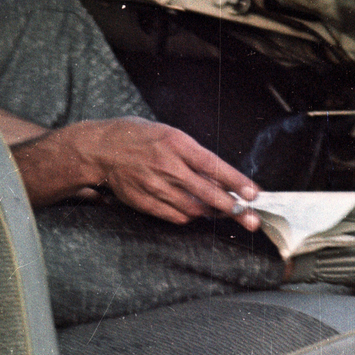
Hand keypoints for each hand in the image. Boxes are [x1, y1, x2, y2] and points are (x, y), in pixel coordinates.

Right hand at [80, 119, 259, 227]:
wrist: (101, 149)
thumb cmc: (139, 138)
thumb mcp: (169, 135)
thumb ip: (194, 155)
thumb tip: (221, 177)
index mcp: (176, 143)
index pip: (214, 165)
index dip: (236, 182)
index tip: (253, 193)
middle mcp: (167, 165)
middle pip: (208, 193)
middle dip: (234, 209)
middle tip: (251, 219)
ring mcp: (155, 186)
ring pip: (194, 208)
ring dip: (213, 213)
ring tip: (223, 212)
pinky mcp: (145, 201)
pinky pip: (176, 216)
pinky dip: (190, 216)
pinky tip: (194, 211)